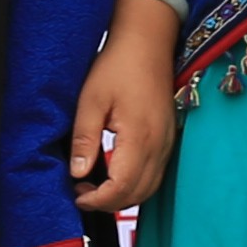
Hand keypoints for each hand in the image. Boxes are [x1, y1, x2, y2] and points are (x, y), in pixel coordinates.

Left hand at [69, 29, 182, 216]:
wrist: (147, 44)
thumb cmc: (118, 67)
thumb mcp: (91, 100)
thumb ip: (85, 139)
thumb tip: (78, 173)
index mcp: (139, 137)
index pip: (122, 187)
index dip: (98, 200)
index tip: (77, 195)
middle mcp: (159, 146)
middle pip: (137, 194)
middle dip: (108, 203)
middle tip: (81, 192)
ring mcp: (167, 144)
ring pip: (149, 189)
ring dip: (123, 196)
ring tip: (95, 185)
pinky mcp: (168, 140)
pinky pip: (155, 175)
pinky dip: (135, 185)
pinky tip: (115, 174)